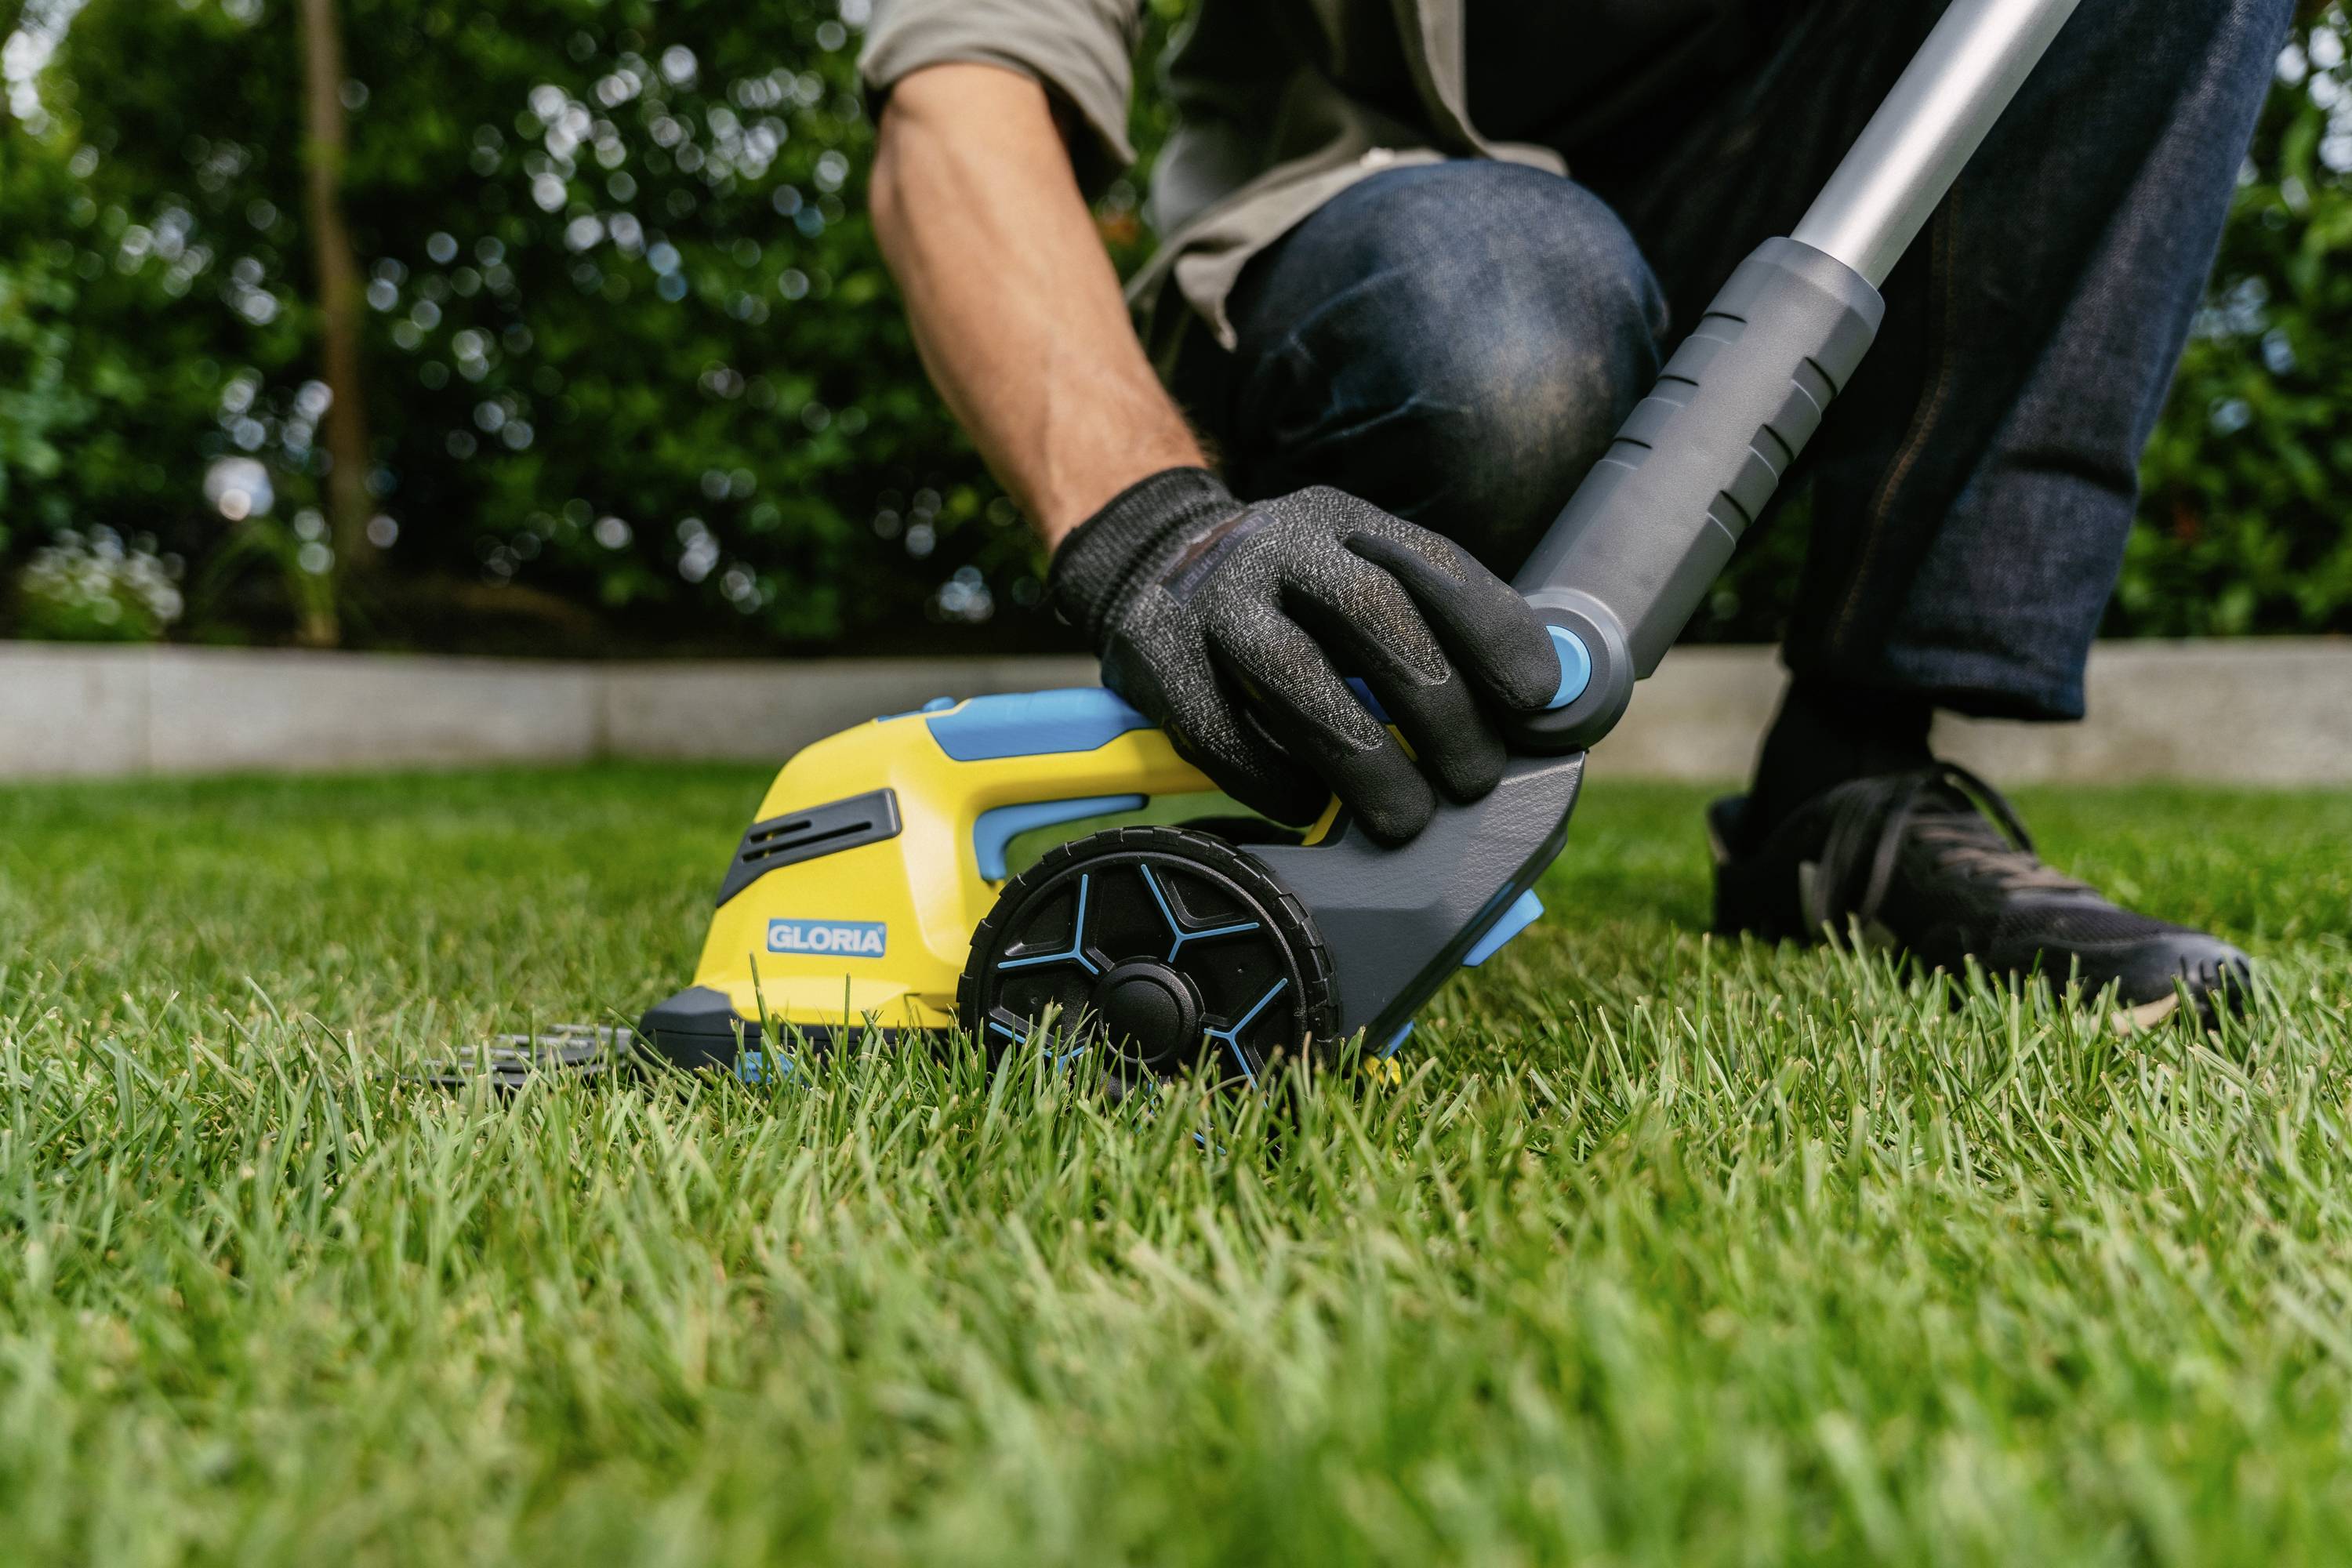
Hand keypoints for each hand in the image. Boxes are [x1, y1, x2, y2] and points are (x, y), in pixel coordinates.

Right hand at [1048, 467, 1560, 841]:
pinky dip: (1268, 774)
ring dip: (1360, 756)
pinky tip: (1306, 804)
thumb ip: (1436, 628)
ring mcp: (1208, 594)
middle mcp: (1275, 543)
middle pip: (1370, 612)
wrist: (1151, 565)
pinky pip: (1215, 723)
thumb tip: (1546, 704)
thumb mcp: (1356, 581)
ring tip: (1405, 819)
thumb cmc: (1292, 602)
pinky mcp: (1150, 649)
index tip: (1537, 699)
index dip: (1492, 628)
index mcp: (1342, 523)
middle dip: (1437, 704)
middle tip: (1474, 779)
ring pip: (1293, 673)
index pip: (1431, 564)